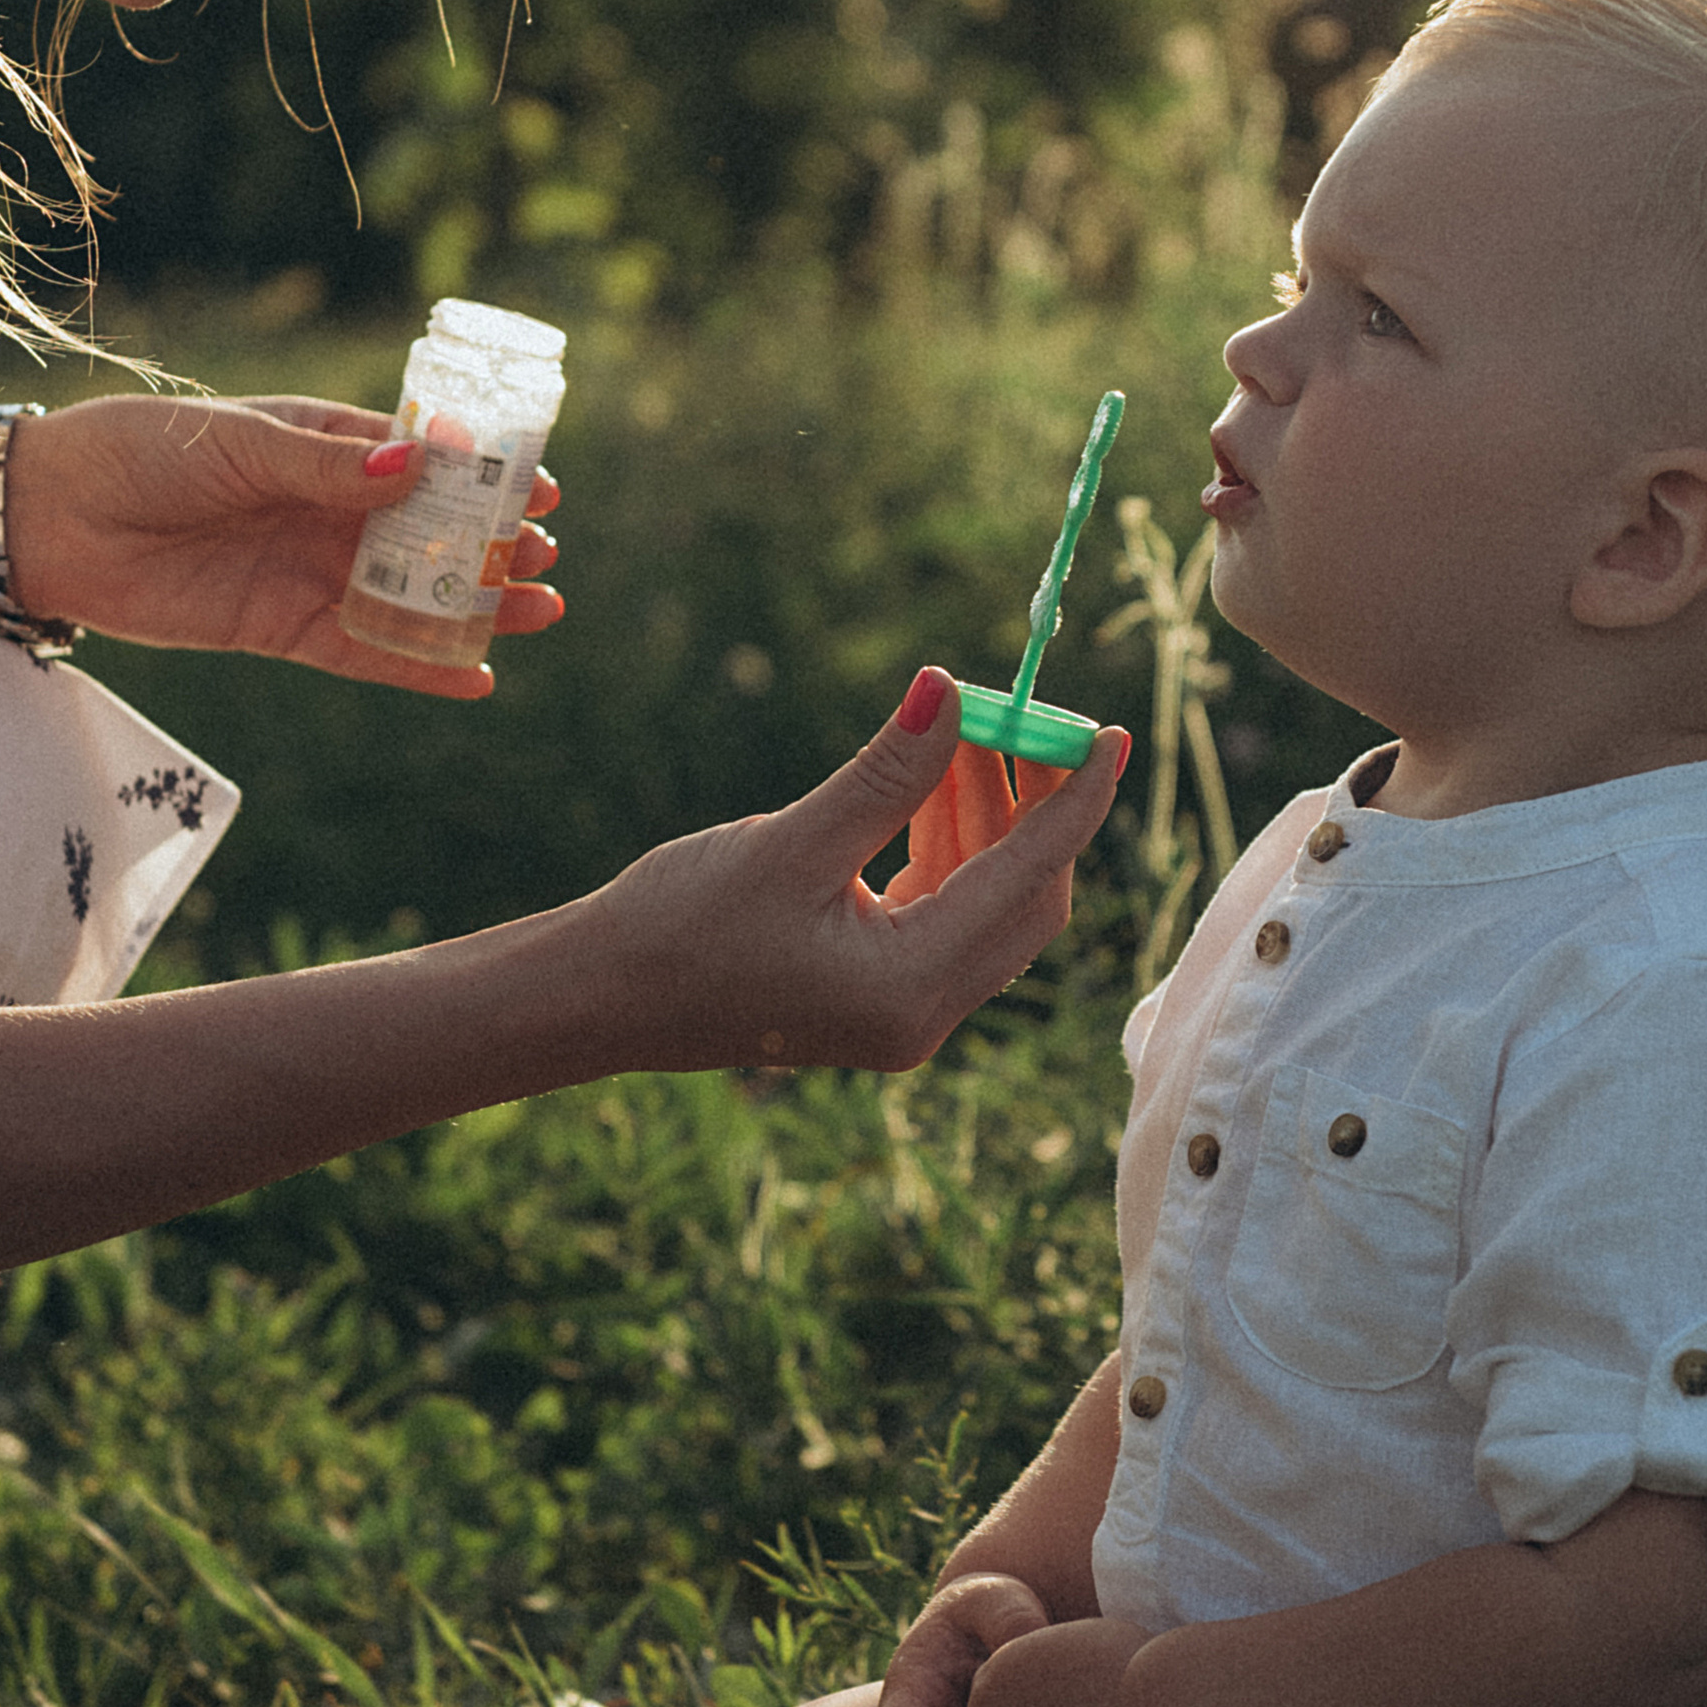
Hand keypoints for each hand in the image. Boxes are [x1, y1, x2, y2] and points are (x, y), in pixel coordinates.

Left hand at [0, 395, 562, 698]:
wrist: (50, 521)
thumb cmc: (140, 454)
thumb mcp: (237, 444)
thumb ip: (324, 465)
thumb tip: (416, 468)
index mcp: (322, 445)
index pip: (422, 459)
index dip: (484, 475)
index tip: (539, 487)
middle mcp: (326, 509)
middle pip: (430, 533)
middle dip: (491, 545)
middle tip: (543, 558)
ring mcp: (307, 571)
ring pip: (411, 595)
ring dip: (474, 606)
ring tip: (540, 611)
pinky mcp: (281, 629)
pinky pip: (364, 652)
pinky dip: (420, 666)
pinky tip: (477, 677)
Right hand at [577, 670, 1127, 1074]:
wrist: (596, 998)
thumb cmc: (678, 926)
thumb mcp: (792, 839)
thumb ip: (887, 772)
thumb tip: (953, 690)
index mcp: (911, 989)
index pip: (1030, 881)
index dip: (1077, 802)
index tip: (1110, 734)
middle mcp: (922, 1016)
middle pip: (1025, 901)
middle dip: (1032, 807)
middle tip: (1018, 721)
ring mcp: (901, 1012)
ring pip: (986, 903)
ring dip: (984, 820)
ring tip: (956, 737)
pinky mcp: (874, 996)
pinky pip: (943, 913)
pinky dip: (947, 849)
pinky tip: (923, 789)